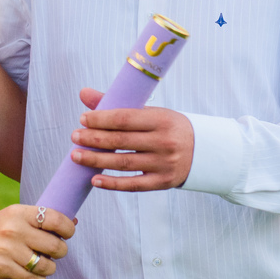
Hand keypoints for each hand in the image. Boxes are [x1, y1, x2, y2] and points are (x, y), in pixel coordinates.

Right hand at [0, 204, 74, 278]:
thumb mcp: (16, 216)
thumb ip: (42, 219)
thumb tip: (73, 221)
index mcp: (19, 213)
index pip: (54, 219)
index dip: (67, 229)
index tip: (67, 234)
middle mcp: (13, 230)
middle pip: (55, 246)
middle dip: (60, 251)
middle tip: (55, 252)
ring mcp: (6, 250)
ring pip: (45, 266)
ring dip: (49, 268)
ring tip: (44, 265)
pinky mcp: (1, 268)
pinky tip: (36, 276)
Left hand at [69, 88, 194, 191]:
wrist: (204, 151)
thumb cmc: (170, 128)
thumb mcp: (151, 112)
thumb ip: (118, 105)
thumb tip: (84, 94)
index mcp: (161, 120)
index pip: (125, 118)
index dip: (102, 119)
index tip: (83, 119)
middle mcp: (164, 142)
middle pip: (121, 141)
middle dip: (94, 139)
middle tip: (75, 137)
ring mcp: (163, 164)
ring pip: (123, 164)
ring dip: (96, 160)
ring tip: (77, 156)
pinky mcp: (162, 182)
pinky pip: (133, 185)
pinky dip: (112, 184)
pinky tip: (94, 179)